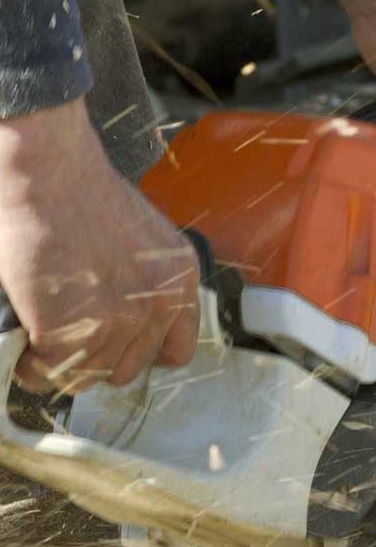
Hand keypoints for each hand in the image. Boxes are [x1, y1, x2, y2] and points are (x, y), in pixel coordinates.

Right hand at [0, 100, 198, 393]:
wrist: (47, 171)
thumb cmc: (79, 193)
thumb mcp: (142, 238)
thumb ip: (144, 281)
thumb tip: (122, 317)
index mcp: (181, 280)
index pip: (176, 350)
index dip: (138, 352)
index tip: (113, 347)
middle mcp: (161, 302)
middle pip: (129, 368)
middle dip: (95, 359)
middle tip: (66, 340)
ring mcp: (123, 317)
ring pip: (89, 375)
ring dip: (60, 364)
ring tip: (40, 343)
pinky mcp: (80, 328)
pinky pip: (54, 371)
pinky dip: (32, 367)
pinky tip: (24, 350)